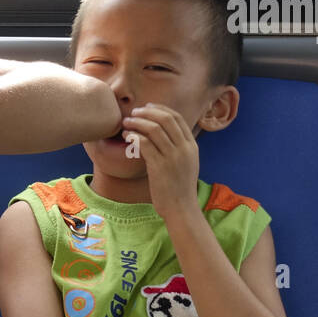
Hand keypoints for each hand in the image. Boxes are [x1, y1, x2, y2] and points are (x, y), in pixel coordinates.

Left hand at [122, 102, 200, 221]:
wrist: (181, 209)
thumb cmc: (179, 188)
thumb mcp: (186, 164)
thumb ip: (179, 148)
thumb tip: (164, 134)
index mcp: (191, 146)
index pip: (177, 118)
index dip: (160, 109)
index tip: (147, 107)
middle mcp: (184, 148)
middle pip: (166, 118)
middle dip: (147, 112)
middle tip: (133, 113)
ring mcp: (173, 157)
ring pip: (154, 128)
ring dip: (137, 122)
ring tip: (126, 123)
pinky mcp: (160, 166)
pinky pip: (144, 143)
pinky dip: (134, 136)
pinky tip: (127, 136)